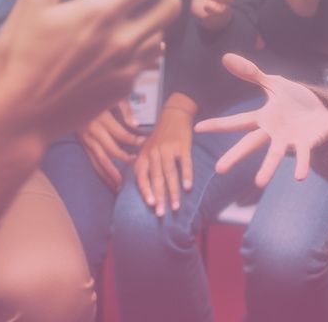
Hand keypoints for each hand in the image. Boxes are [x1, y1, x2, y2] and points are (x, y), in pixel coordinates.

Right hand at [0, 0, 180, 145]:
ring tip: (132, 21)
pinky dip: (142, 49)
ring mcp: (128, 66)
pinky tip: (122, 49)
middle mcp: (124, 39)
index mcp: (102, 12)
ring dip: (154, 23)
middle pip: (171, 8)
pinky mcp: (124, 88)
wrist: (17, 114)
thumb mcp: (32, 0)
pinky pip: (148, 61)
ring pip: (162, 35)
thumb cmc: (20, 54)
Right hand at [79, 100, 144, 190]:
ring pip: (99, 160)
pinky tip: (109, 181)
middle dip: (123, 160)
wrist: (72, 100)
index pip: (120, 134)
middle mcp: (92, 132)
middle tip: (136, 169)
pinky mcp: (83, 145)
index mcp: (101, 119)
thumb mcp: (112, 97)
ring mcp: (86, 140)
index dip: (133, 140)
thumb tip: (135, 124)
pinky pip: (92, 161)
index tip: (143, 143)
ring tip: (120, 185)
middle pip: (110, 150)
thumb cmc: (97, 97)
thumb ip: (125, 109)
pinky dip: (101, 173)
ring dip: (110, 173)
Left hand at [133, 102, 195, 216]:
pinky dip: (187, 175)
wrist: (174, 115)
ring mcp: (168, 149)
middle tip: (161, 213)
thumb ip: (143, 167)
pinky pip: (185, 163)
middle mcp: (154, 153)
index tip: (151, 204)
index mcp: (144, 155)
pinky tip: (188, 188)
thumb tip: (138, 189)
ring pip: (170, 173)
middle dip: (159, 197)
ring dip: (173, 191)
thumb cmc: (160, 137)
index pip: (142, 176)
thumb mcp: (146, 149)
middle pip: (156, 178)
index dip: (146, 191)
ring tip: (175, 206)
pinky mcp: (182, 146)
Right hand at [196, 53, 327, 186]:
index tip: (197, 128)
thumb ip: (251, 74)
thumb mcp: (274, 83)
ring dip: (268, 168)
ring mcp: (290, 140)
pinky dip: (302, 165)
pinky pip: (304, 155)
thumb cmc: (296, 101)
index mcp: (264, 118)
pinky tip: (300, 177)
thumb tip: (225, 57)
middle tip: (219, 169)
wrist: (325, 111)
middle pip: (251, 143)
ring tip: (259, 183)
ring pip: (277, 154)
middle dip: (236, 155)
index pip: (237, 121)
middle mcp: (274, 132)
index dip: (218, 124)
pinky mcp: (308, 143)